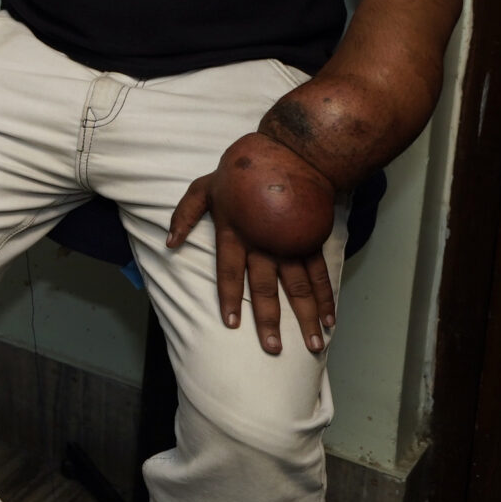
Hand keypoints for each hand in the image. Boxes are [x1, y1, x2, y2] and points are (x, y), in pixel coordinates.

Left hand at [167, 132, 338, 355]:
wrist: (290, 152)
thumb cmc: (242, 170)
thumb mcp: (204, 187)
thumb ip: (184, 215)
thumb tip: (169, 242)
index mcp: (235, 233)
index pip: (228, 272)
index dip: (229, 298)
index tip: (232, 324)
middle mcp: (262, 244)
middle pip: (263, 287)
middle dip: (268, 320)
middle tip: (273, 349)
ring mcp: (290, 244)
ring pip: (297, 287)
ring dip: (305, 317)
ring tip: (313, 345)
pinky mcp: (312, 241)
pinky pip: (319, 274)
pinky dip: (326, 297)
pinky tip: (331, 320)